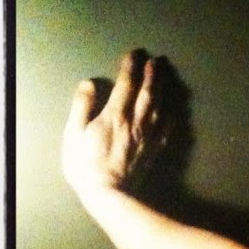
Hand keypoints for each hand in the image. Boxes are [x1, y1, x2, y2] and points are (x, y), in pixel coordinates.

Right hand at [62, 49, 170, 196]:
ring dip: (163, 89)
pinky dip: (172, 117)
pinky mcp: (154, 151)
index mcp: (115, 115)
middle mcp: (136, 121)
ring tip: (165, 77)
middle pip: (148, 92)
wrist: (110, 195)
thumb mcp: (73, 135)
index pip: (126, 83)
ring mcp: (148, 136)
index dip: (131, 66)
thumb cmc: (86, 166)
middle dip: (153, 74)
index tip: (135, 53)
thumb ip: (81, 106)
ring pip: (160, 107)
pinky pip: (167, 130)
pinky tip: (174, 112)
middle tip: (157, 61)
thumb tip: (89, 83)